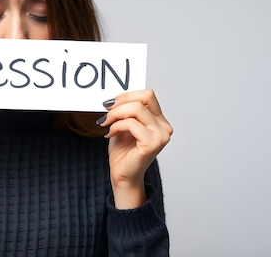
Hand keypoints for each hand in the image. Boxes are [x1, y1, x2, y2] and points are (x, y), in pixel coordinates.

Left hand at [97, 89, 172, 207]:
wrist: (122, 176)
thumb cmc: (123, 153)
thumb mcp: (123, 125)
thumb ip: (124, 111)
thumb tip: (113, 98)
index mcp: (159, 120)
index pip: (148, 95)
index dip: (127, 95)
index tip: (110, 103)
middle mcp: (164, 127)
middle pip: (144, 98)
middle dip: (120, 102)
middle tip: (106, 112)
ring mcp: (161, 135)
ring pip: (136, 109)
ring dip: (115, 114)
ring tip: (106, 124)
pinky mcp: (152, 143)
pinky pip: (131, 124)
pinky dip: (116, 126)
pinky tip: (110, 134)